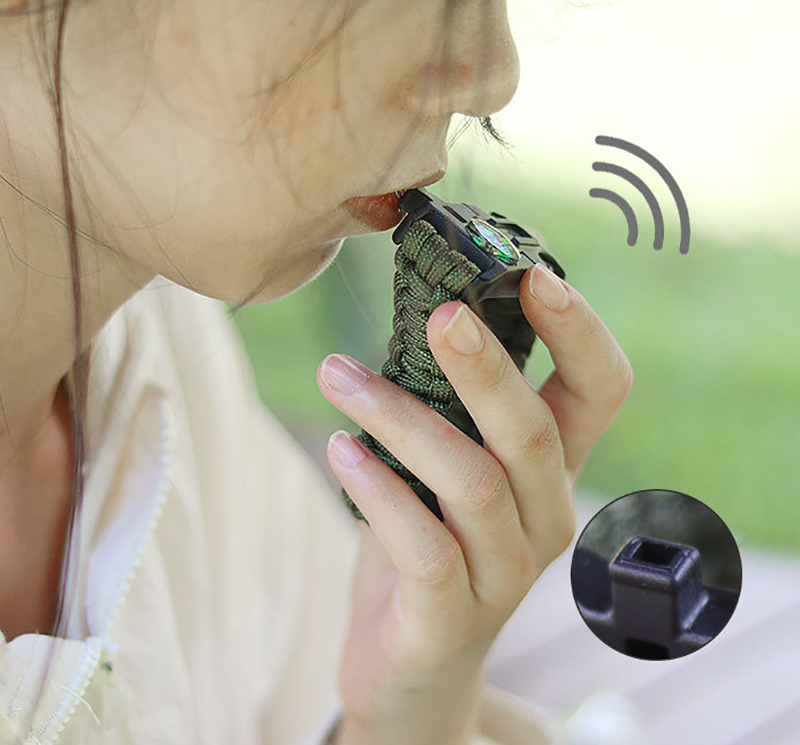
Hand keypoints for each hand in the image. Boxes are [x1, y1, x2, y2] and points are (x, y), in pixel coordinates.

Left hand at [315, 264, 632, 743]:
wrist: (411, 666)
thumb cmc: (426, 542)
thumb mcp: (445, 465)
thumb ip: (447, 405)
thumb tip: (419, 306)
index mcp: (552, 467)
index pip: (601, 390)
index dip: (580, 331)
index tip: (534, 275)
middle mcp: (547, 515)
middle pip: (534, 431)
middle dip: (486, 367)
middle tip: (439, 313)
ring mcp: (507, 571)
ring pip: (472, 480)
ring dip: (399, 418)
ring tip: (335, 374)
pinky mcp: (454, 615)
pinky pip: (424, 544)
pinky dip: (378, 489)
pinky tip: (340, 450)